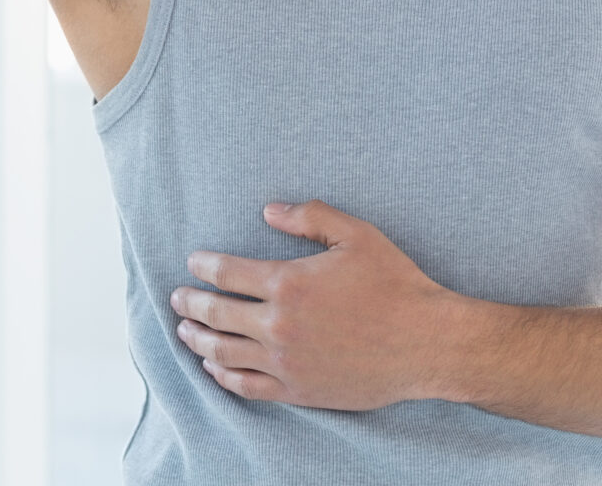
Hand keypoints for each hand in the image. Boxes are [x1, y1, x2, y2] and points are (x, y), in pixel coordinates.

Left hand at [170, 200, 461, 409]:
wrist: (425, 343)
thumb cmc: (395, 284)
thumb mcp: (356, 235)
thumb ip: (310, 217)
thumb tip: (268, 210)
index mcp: (288, 283)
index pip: (227, 273)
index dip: (204, 266)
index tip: (194, 262)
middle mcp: (278, 325)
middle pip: (217, 313)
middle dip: (190, 303)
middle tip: (177, 298)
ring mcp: (285, 362)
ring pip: (224, 353)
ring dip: (198, 339)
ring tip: (185, 331)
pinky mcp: (297, 391)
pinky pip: (247, 386)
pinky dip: (223, 376)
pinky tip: (214, 367)